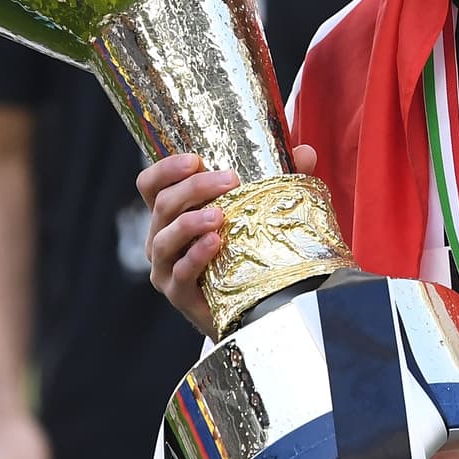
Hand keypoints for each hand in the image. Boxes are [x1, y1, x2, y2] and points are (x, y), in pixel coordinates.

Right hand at [138, 146, 317, 336]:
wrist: (251, 306)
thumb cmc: (245, 252)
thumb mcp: (257, 212)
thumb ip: (278, 180)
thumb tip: (306, 151)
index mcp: (172, 214)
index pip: (152, 185)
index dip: (165, 168)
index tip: (194, 159)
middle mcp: (161, 237)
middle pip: (163, 205)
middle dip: (193, 188)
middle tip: (229, 180)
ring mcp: (166, 268)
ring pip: (164, 239)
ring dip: (190, 222)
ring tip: (219, 215)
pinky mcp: (178, 294)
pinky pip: (180, 273)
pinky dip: (195, 256)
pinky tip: (215, 243)